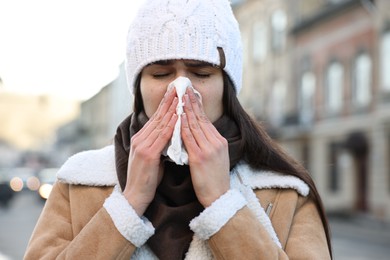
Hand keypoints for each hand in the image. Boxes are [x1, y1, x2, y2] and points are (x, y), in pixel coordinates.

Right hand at [123, 87, 177, 215]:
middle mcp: (140, 139)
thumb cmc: (147, 178)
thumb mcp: (153, 157)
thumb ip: (159, 144)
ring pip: (160, 123)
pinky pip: (161, 137)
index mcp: (140, 139)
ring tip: (180, 96)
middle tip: (178, 87)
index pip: (156, 118)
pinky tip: (177, 116)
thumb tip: (171, 135)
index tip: (174, 92)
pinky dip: (170, 125)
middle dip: (169, 101)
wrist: (136, 196)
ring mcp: (142, 146)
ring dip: (171, 109)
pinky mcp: (147, 154)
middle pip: (157, 116)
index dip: (165, 104)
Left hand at [181, 87, 229, 206]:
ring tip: (179, 96)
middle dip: (191, 102)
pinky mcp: (200, 157)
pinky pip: (189, 138)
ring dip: (185, 109)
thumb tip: (198, 133)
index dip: (197, 106)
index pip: (205, 120)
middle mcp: (216, 142)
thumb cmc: (214, 180)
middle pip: (200, 118)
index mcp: (219, 141)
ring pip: (194, 125)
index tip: (190, 94)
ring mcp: (209, 149)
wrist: (219, 197)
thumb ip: (208, 144)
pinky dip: (182, 126)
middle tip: (183, 88)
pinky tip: (177, 117)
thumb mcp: (216, 158)